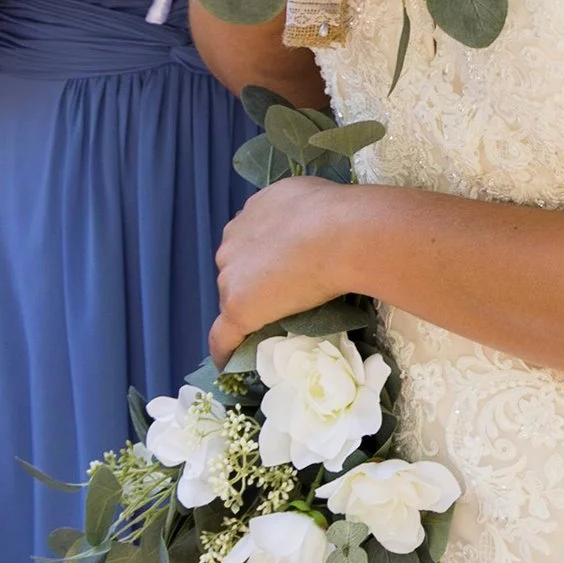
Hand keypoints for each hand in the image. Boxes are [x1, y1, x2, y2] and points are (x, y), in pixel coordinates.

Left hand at [212, 176, 355, 363]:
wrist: (341, 235)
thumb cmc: (337, 214)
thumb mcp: (312, 199)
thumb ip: (297, 213)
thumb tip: (306, 226)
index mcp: (251, 214)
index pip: (249, 243)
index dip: (263, 259)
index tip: (279, 271)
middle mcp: (233, 241)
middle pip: (236, 270)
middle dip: (255, 281)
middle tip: (285, 296)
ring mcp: (231, 276)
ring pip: (233, 298)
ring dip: (250, 309)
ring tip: (274, 326)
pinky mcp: (237, 307)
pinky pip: (222, 335)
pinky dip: (225, 349)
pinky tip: (229, 363)